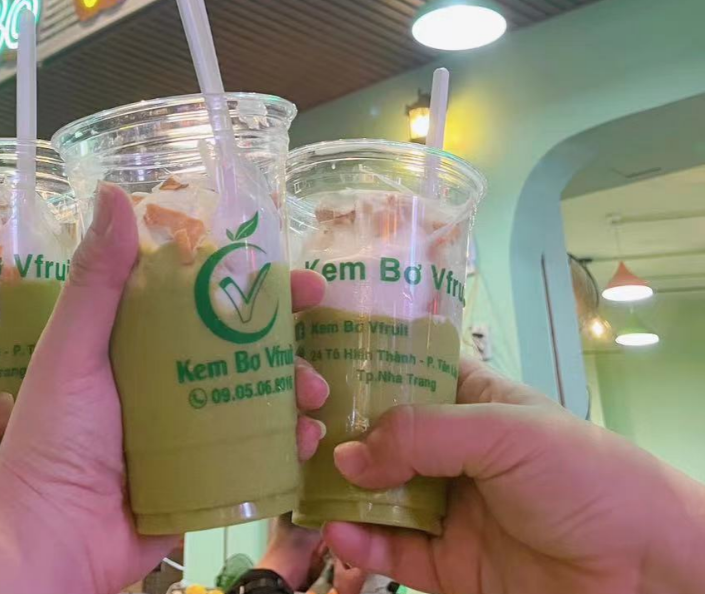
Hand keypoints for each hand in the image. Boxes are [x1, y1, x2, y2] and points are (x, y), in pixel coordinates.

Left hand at [0, 183, 329, 593]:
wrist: (53, 541)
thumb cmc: (55, 439)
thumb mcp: (72, 351)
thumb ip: (96, 280)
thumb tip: (113, 193)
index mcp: (135, 343)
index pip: (202, 298)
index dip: (251, 283)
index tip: (296, 279)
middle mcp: (166, 380)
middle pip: (239, 346)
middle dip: (286, 339)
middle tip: (320, 336)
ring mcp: (189, 430)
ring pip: (256, 396)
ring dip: (295, 389)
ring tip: (315, 396)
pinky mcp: (205, 475)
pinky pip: (256, 451)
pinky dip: (288, 443)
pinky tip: (308, 440)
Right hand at [323, 359, 704, 593]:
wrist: (646, 572)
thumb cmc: (584, 476)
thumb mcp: (505, 432)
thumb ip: (423, 435)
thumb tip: (345, 457)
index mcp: (471, 403)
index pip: (406, 375)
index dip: (361, 369)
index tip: (309, 365)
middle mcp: (453, 453)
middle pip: (381, 439)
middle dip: (338, 436)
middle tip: (293, 433)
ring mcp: (448, 509)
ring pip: (378, 497)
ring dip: (341, 494)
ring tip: (302, 487)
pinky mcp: (449, 566)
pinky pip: (394, 553)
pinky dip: (363, 545)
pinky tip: (338, 535)